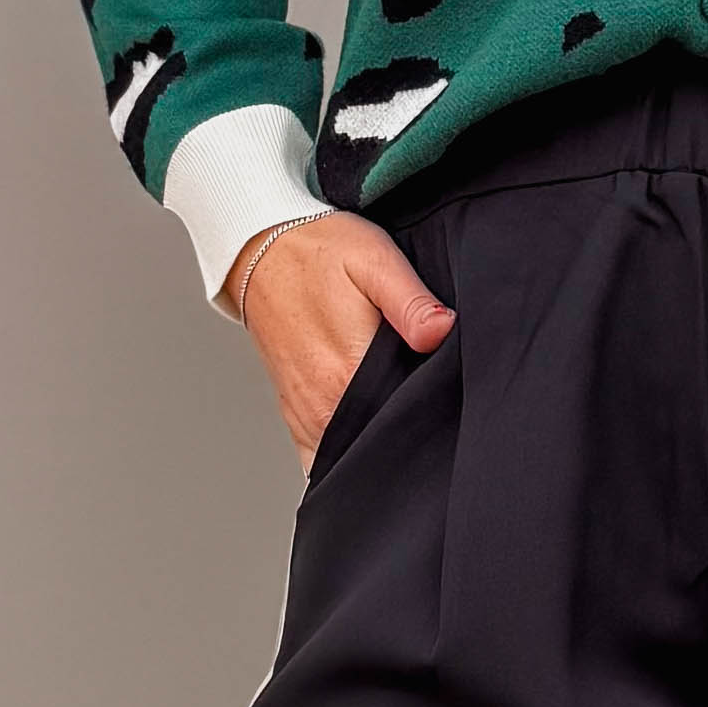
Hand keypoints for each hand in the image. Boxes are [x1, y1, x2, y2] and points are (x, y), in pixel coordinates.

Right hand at [227, 210, 452, 457]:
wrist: (261, 249)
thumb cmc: (318, 253)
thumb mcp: (375, 261)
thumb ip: (412, 303)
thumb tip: (443, 331)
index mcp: (349, 374)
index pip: (409, 420)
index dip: (436, 412)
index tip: (446, 394)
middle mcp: (324, 407)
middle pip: (384, 443)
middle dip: (411, 429)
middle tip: (428, 396)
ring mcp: (307, 417)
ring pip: (354, 455)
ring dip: (379, 441)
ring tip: (398, 407)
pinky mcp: (296, 417)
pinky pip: (325, 457)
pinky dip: (349, 451)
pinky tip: (368, 427)